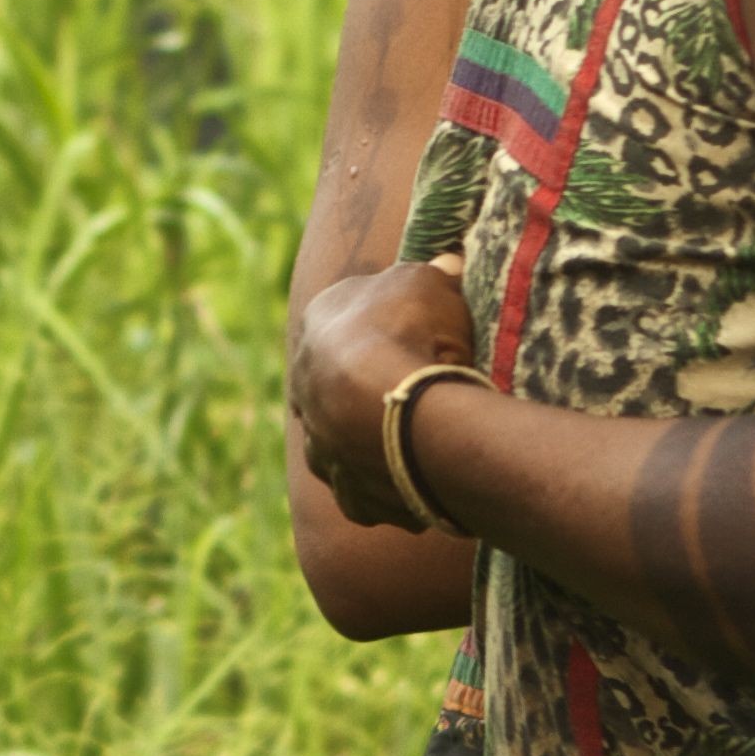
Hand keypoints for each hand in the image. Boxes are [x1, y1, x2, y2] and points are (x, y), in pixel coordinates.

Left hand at [290, 258, 485, 530]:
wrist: (396, 409)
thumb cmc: (410, 334)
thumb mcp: (427, 281)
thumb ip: (434, 273)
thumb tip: (448, 263)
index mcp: (317, 327)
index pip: (346, 320)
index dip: (386, 325)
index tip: (418, 334)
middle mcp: (306, 386)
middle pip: (340, 384)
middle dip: (372, 386)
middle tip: (418, 390)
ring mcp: (321, 443)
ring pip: (347, 442)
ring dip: (374, 441)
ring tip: (420, 440)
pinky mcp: (346, 490)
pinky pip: (368, 491)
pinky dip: (391, 487)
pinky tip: (419, 480)